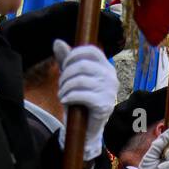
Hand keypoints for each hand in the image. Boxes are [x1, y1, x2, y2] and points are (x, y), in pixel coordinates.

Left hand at [53, 40, 117, 160]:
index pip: (91, 50)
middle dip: (66, 74)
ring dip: (65, 87)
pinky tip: (64, 100)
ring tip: (62, 93)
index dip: (74, 55)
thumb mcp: (73, 77)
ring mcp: (109, 91)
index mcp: (106, 67)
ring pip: (79, 80)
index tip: (64, 66)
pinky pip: (81, 95)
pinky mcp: (104, 105)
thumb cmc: (81, 99)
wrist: (87, 127)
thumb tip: (57, 42)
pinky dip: (68, 97)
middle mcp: (111, 77)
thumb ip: (66, 60)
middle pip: (82, 65)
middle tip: (61, 84)